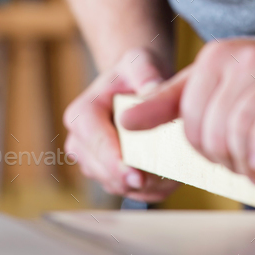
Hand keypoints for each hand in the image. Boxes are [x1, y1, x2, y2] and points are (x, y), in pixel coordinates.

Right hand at [63, 47, 179, 201]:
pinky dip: (150, 189)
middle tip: (170, 178)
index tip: (136, 176)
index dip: (115, 162)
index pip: (97, 143)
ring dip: (145, 186)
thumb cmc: (135, 71)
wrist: (136, 84)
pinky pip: (128, 192)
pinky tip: (171, 177)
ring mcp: (92, 162)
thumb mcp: (140, 62)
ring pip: (117, 186)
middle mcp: (80, 142)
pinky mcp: (107, 176)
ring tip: (175, 175)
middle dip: (135, 178)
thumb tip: (152, 92)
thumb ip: (145, 73)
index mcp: (82, 114)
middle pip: (105, 172)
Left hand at [119, 32, 254, 184]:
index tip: (225, 156)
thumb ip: (171, 101)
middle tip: (245, 166)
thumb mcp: (220, 85)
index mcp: (214, 57)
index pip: (188, 120)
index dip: (204, 149)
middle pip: (211, 131)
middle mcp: (239, 58)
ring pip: (236, 134)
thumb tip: (126, 118)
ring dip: (246, 164)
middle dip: (225, 160)